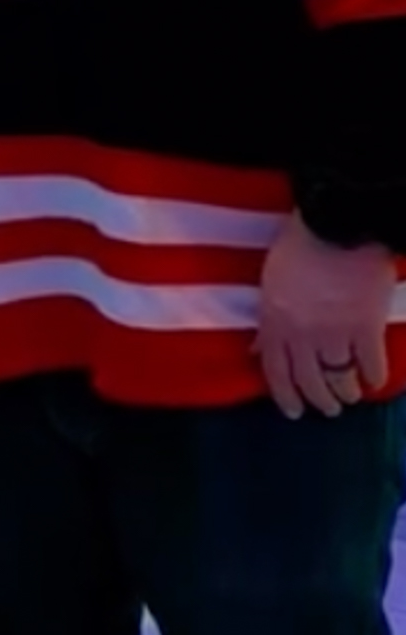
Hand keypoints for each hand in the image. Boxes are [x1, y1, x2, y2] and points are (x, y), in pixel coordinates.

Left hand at [256, 217, 395, 418]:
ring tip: (350, 396)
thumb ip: (268, 317)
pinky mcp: (366, 328)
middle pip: (308, 381)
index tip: (293, 410)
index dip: (284, 395)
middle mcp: (302, 334)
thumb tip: (258, 347)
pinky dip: (374, 377)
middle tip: (327, 408)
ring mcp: (335, 333)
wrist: (338, 224)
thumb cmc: (301, 242)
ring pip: (339, 378)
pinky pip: (370, 365)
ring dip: (345, 392)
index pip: (275, 370)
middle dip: (318, 400)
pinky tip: (375, 380)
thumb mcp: (271, 280)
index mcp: (275, 321)